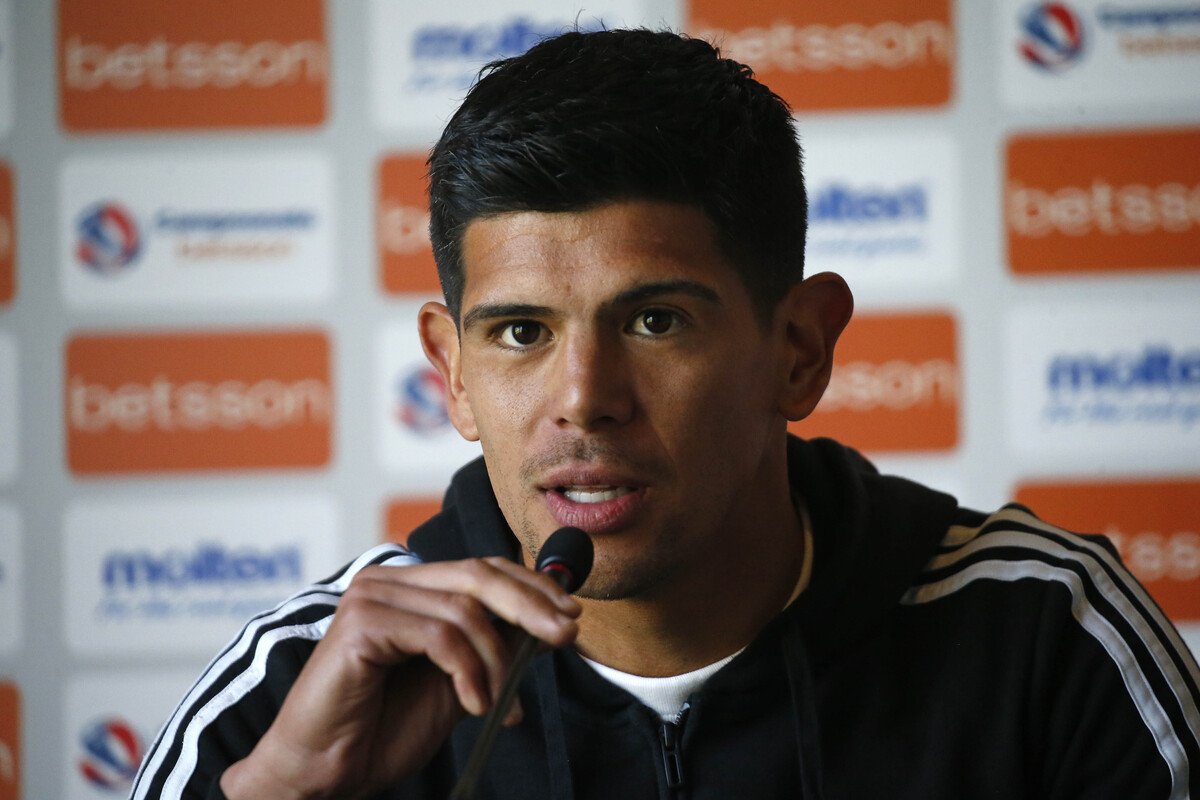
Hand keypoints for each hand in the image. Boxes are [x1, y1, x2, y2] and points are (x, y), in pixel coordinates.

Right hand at [219, 557, 580, 799]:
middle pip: (478, 575)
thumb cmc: (383, 729)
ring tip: (497, 704)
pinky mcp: (361, 622)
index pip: (482, 568)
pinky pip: (440, 636)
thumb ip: (491, 648)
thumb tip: (550, 623)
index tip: (571, 614)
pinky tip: (474, 704)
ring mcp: (371, 596)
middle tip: (566, 634)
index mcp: (410, 587)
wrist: (326, 772)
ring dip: (496, 662)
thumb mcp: (458, 682)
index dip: (531, 587)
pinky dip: (469, 672)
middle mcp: (389, 581)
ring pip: (465, 610)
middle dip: (532, 605)